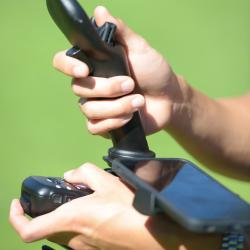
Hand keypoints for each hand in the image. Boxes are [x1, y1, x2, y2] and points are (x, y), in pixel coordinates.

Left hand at [9, 163, 221, 249]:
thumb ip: (84, 172)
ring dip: (72, 214)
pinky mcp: (98, 248)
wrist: (153, 232)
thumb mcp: (106, 180)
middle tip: (69, 192)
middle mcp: (73, 239)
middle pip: (52, 224)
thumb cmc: (128, 206)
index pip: (28, 229)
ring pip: (68, 229)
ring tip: (90, 198)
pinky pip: (83, 234)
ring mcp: (86, 247)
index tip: (17, 204)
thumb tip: (71, 176)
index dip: (16, 217)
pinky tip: (103, 209)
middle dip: (55, 208)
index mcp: (70, 220)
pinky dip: (84, 221)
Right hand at [53, 6, 187, 135]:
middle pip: (79, 88)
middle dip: (107, 88)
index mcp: (95, 65)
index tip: (84, 69)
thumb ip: (121, 32)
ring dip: (115, 107)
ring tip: (138, 102)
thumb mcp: (140, 49)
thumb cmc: (154, 71)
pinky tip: (129, 117)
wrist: (169, 99)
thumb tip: (100, 11)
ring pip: (88, 109)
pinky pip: (94, 127)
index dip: (67, 65)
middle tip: (130, 83)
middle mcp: (92, 85)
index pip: (65, 62)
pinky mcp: (104, 123)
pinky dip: (112, 122)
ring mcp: (97, 105)